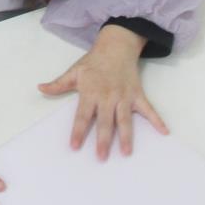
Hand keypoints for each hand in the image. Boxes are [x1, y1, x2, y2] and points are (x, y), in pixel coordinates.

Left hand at [38, 25, 167, 159]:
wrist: (116, 46)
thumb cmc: (93, 62)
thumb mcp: (74, 71)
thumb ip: (58, 84)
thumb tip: (40, 88)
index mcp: (90, 92)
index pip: (83, 116)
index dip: (78, 131)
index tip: (74, 146)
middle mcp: (108, 96)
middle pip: (105, 122)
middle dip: (103, 140)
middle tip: (101, 158)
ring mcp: (124, 96)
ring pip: (125, 119)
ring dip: (126, 137)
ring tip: (126, 153)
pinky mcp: (137, 95)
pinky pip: (148, 109)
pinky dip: (157, 120)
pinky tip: (164, 133)